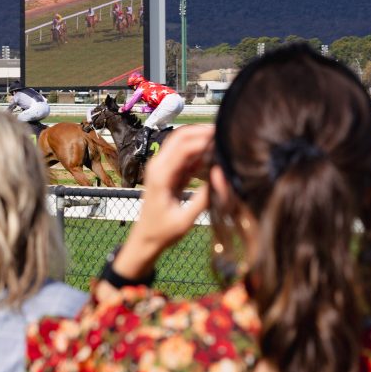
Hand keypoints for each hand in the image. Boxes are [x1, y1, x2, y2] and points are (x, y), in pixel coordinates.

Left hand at [109, 124, 213, 281]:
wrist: (145, 239)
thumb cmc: (163, 232)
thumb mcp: (185, 220)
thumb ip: (204, 198)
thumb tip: (221, 176)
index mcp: (160, 175)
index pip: (184, 147)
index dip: (205, 140)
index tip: (224, 140)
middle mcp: (157, 165)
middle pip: (181, 136)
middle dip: (202, 132)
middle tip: (225, 135)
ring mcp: (160, 166)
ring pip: (181, 141)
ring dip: (200, 139)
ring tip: (222, 144)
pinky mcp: (166, 171)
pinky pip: (183, 154)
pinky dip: (198, 151)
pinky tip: (213, 157)